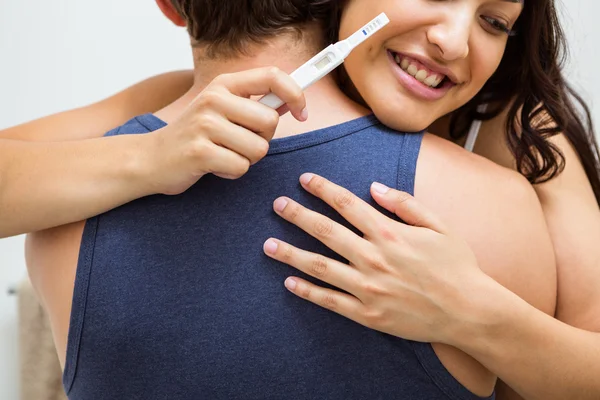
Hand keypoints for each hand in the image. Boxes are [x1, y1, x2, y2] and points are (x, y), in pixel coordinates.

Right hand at [146, 67, 306, 194]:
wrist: (151, 158)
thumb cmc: (195, 136)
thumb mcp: (221, 109)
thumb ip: (254, 104)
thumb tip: (292, 103)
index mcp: (223, 84)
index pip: (272, 76)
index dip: (296, 94)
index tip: (302, 112)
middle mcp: (214, 99)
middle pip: (270, 121)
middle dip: (264, 139)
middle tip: (241, 143)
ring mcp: (204, 124)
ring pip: (259, 148)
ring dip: (248, 159)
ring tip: (224, 154)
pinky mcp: (200, 152)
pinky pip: (241, 167)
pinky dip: (233, 172)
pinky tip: (214, 166)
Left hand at [263, 173, 489, 344]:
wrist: (470, 312)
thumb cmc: (457, 266)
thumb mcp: (439, 226)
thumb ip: (406, 204)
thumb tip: (374, 187)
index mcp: (390, 233)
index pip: (346, 203)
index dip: (322, 188)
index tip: (304, 179)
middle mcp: (374, 258)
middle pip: (326, 231)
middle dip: (297, 215)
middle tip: (277, 205)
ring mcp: (368, 288)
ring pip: (320, 266)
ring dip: (291, 254)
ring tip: (267, 245)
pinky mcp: (368, 314)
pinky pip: (331, 301)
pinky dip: (308, 292)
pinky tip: (289, 282)